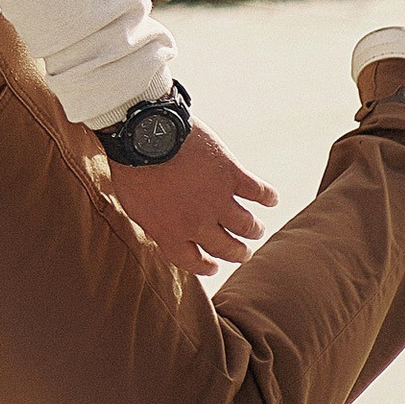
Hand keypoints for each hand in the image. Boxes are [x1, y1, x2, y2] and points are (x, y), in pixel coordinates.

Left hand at [102, 120, 277, 280]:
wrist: (145, 135)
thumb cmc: (132, 168)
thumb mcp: (134, 207)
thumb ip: (154, 225)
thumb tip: (162, 234)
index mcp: (171, 233)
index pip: (193, 262)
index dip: (205, 268)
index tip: (214, 268)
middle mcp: (198, 223)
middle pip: (226, 248)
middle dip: (238, 254)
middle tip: (244, 254)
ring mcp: (218, 199)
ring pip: (247, 226)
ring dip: (254, 230)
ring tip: (257, 231)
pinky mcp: (232, 174)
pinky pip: (259, 192)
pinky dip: (268, 197)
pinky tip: (271, 200)